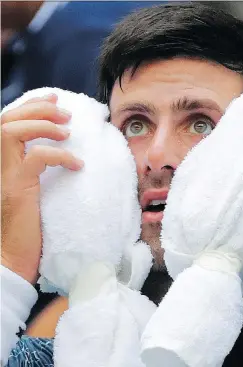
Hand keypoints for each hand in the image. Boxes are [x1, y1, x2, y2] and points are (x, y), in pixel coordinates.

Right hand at [1, 94, 83, 283]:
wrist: (11, 258)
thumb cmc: (25, 227)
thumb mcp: (31, 190)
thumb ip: (36, 168)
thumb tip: (62, 150)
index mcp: (0, 162)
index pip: (6, 122)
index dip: (30, 106)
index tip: (54, 98)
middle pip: (6, 119)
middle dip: (37, 108)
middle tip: (65, 110)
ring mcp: (2, 175)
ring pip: (11, 131)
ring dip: (43, 124)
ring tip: (68, 130)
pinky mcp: (15, 188)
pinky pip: (36, 158)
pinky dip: (59, 155)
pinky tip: (77, 164)